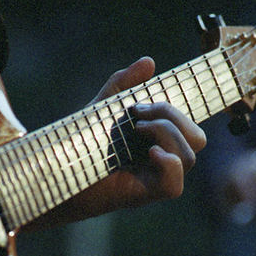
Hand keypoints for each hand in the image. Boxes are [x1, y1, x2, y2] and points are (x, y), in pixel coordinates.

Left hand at [25, 57, 205, 229]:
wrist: (57, 167)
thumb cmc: (81, 140)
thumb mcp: (103, 106)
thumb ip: (124, 83)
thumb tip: (149, 62)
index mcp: (160, 140)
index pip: (190, 126)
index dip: (177, 111)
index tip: (141, 104)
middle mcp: (163, 160)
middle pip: (198, 138)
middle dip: (172, 116)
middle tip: (138, 115)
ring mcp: (156, 178)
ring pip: (189, 156)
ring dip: (167, 133)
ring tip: (136, 130)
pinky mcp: (145, 193)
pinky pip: (175, 185)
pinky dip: (169, 163)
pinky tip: (150, 153)